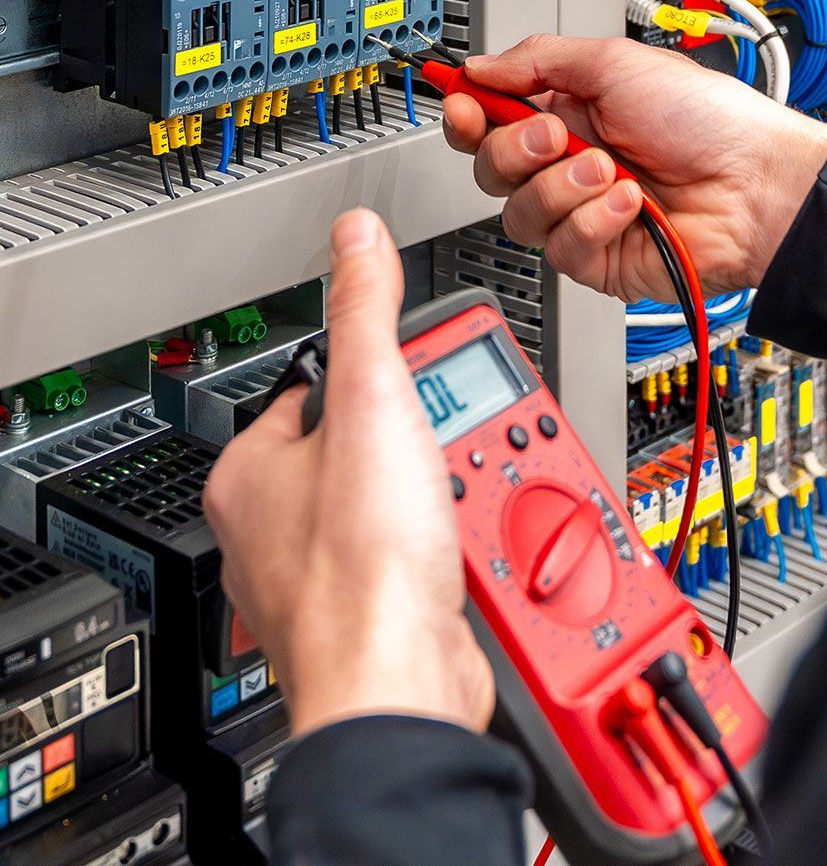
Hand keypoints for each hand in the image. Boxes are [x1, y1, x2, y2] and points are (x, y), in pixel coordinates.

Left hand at [203, 208, 493, 742]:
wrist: (400, 689)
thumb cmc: (364, 568)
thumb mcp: (374, 398)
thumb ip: (366, 311)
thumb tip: (356, 238)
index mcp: (251, 475)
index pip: (315, 388)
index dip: (377, 373)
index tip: (420, 370)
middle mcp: (275, 532)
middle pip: (369, 448)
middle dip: (427, 444)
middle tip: (455, 447)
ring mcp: (326, 581)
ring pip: (402, 508)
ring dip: (450, 499)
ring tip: (470, 502)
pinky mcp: (376, 620)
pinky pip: (424, 563)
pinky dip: (457, 553)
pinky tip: (473, 553)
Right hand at [442, 35, 826, 301]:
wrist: (757, 183)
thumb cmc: (709, 119)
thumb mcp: (616, 63)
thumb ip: (539, 60)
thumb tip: (480, 65)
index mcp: (570, 111)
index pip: (491, 118)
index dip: (467, 113)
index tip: (461, 105)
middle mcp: (569, 163)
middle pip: (491, 168)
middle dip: (515, 149)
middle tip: (555, 136)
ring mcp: (583, 213)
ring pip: (519, 213)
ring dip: (561, 187)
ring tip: (608, 170)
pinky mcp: (599, 257)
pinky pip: (560, 249)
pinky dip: (593, 221)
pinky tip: (630, 204)